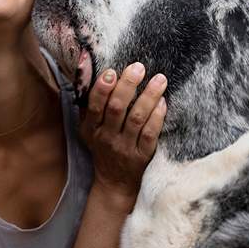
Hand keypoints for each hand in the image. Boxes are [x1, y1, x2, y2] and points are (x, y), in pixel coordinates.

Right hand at [79, 62, 167, 207]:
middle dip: (127, 86)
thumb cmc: (101, 146)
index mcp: (91, 129)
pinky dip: (157, 117)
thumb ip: (89, 102)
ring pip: (137, 119)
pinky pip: (151, 134)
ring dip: (149, 97)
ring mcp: (125, 148)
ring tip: (160, 79)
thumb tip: (85, 65)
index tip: (112, 72)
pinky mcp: (142, 156)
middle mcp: (106, 138)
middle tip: (138, 68)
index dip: (102, 89)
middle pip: (117, 109)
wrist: (113, 182)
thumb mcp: (88, 128)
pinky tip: (163, 102)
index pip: (95, 106)